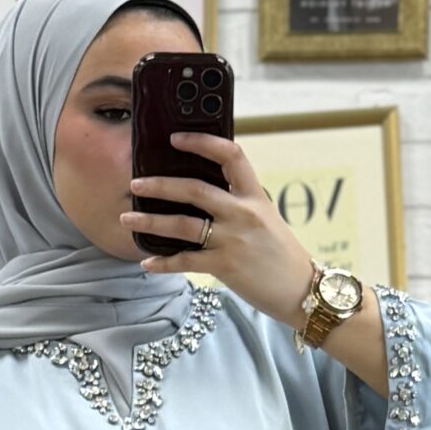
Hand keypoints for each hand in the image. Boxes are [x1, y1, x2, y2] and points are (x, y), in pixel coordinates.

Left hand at [124, 132, 316, 328]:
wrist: (303, 291)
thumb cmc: (282, 256)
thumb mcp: (266, 219)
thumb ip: (239, 203)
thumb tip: (202, 194)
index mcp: (254, 196)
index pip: (230, 155)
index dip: (202, 142)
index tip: (176, 139)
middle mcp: (243, 213)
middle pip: (194, 188)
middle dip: (160, 184)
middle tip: (136, 183)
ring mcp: (234, 239)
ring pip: (182, 224)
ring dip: (150, 221)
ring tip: (128, 218)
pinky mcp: (226, 266)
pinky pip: (186, 261)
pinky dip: (163, 262)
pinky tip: (147, 263)